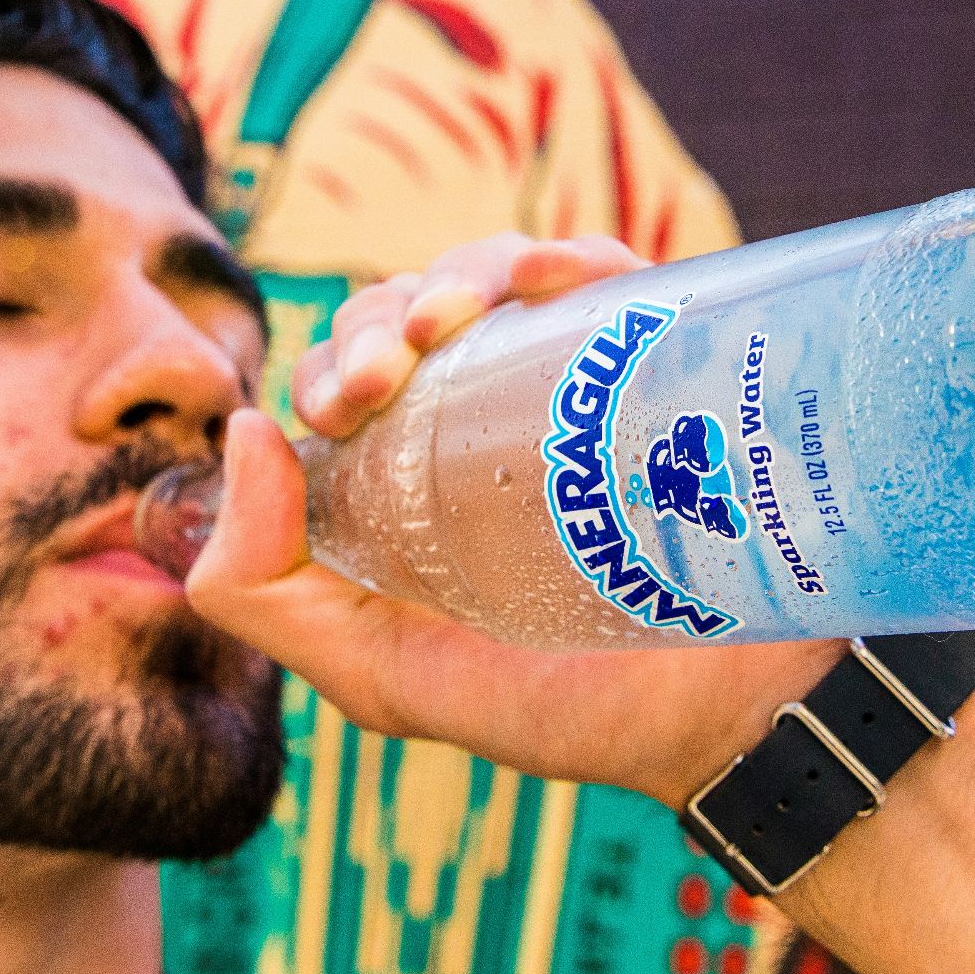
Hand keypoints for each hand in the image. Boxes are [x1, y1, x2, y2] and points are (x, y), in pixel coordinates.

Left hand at [187, 235, 844, 806]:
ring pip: (490, 280)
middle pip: (405, 317)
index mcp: (407, 489)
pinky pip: (603, 278)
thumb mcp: (380, 678)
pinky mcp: (654, 371)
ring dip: (459, 272)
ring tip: (457, 315)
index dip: (328, 368)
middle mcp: (481, 429)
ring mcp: (571, 393)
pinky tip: (554, 272)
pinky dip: (568, 252)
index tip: (347, 402)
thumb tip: (243, 429)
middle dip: (379, 319)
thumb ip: (267, 591)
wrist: (731, 721)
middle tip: (392, 368)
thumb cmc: (560, 712)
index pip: (344, 382)